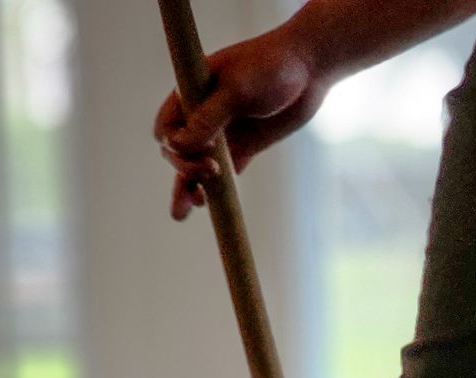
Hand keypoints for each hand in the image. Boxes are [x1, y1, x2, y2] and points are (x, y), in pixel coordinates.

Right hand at [154, 25, 329, 220]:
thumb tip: (179, 145)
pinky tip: (208, 204)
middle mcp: (202, 114)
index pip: (166, 126)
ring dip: (188, 187)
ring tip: (181, 213)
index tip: (198, 148)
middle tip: (208, 173)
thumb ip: (209, 117)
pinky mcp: (245, 147)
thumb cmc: (271, 66)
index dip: (173, 143)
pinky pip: (226, 173)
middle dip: (185, 166)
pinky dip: (216, 189)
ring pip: (198, 165)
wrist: (309, 68)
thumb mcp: (237, 88)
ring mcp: (224, 133)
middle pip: (179, 150)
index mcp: (191, 93)